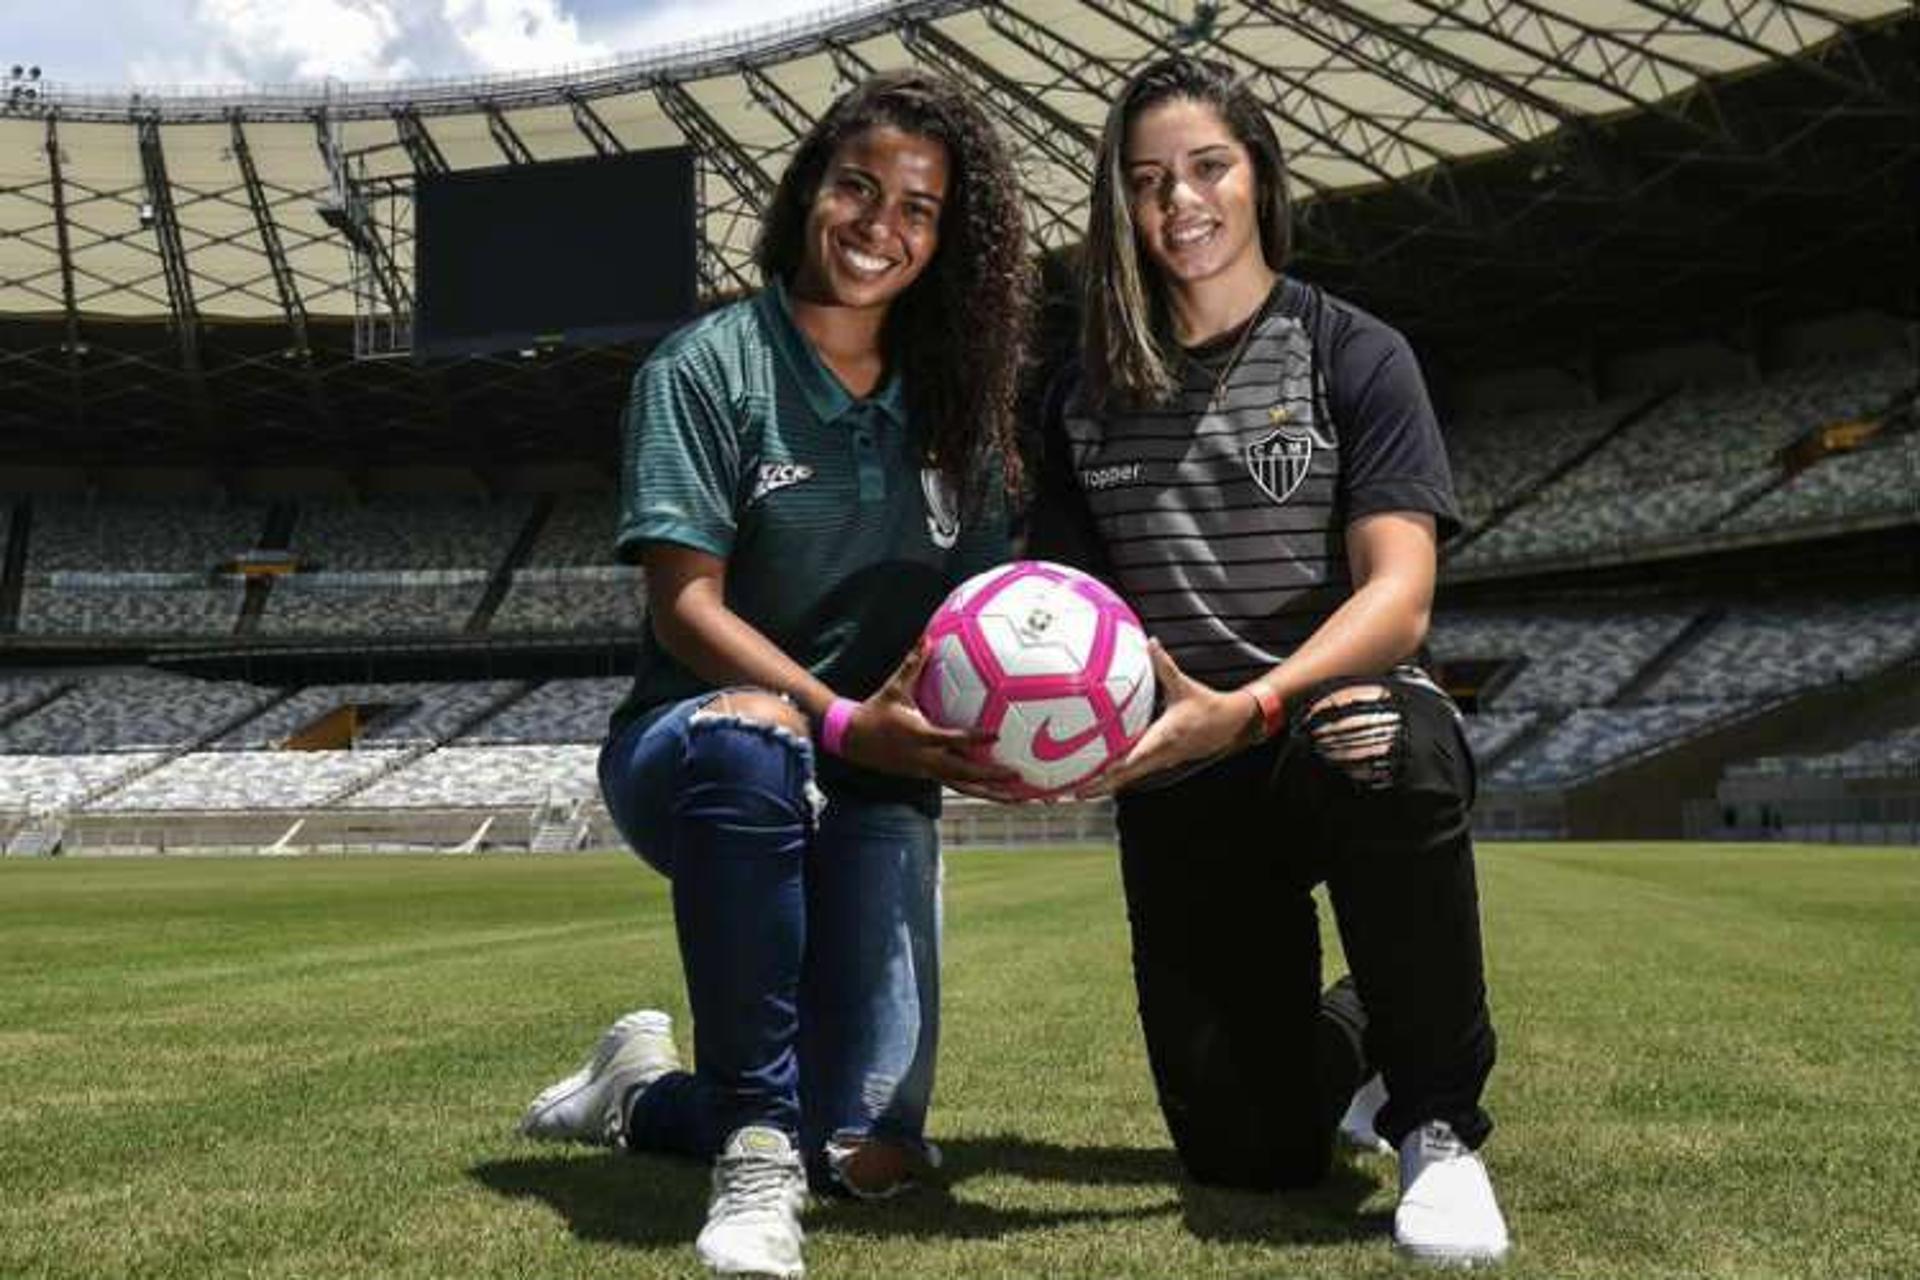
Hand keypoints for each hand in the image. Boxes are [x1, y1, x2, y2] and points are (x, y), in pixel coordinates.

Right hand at [841, 644, 1023, 796]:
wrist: (853, 741)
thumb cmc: (876, 711)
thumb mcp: (894, 688)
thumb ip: (912, 665)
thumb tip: (926, 637)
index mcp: (919, 735)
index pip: (950, 739)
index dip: (973, 738)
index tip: (996, 734)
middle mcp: (925, 758)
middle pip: (962, 773)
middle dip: (990, 776)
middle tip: (1017, 775)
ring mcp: (927, 771)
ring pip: (963, 787)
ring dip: (990, 793)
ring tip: (1019, 799)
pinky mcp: (928, 777)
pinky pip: (958, 786)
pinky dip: (980, 790)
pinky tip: (1001, 792)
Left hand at [1078, 640, 1259, 796]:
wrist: (1229, 726)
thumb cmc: (1205, 705)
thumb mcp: (1184, 685)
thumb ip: (1164, 666)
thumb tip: (1151, 643)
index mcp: (1164, 736)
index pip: (1137, 755)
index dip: (1116, 765)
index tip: (1096, 772)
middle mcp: (1160, 754)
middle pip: (1125, 776)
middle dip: (1100, 784)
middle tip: (1074, 791)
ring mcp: (1159, 762)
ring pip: (1128, 779)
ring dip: (1104, 786)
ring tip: (1076, 791)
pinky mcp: (1158, 763)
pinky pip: (1133, 774)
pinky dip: (1114, 780)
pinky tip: (1096, 781)